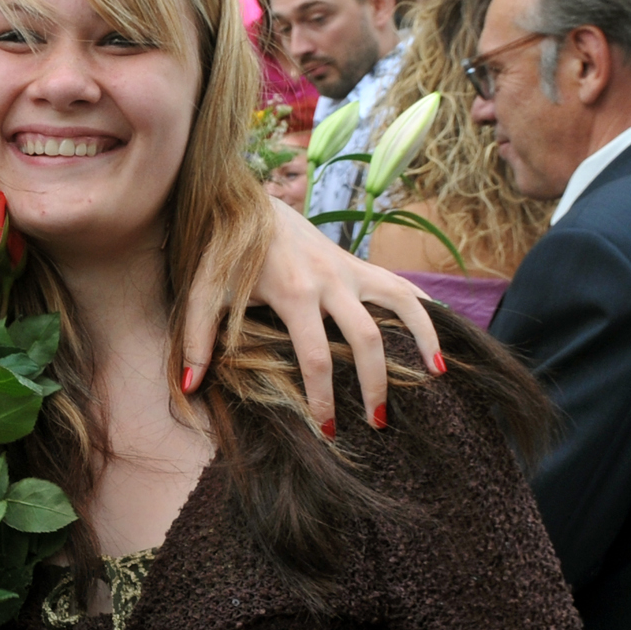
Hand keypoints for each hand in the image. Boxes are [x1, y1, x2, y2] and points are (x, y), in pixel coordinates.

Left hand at [196, 200, 442, 425]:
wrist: (250, 202)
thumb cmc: (224, 253)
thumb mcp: (203, 292)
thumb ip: (197, 337)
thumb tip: (191, 385)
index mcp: (294, 293)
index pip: (317, 356)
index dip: (323, 396)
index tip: (327, 427)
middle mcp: (331, 281)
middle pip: (366, 339)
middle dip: (375, 384)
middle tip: (375, 423)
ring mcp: (351, 270)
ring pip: (401, 305)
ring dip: (422, 340)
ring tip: (436, 377)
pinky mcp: (361, 264)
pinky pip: (403, 287)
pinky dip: (425, 310)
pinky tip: (439, 338)